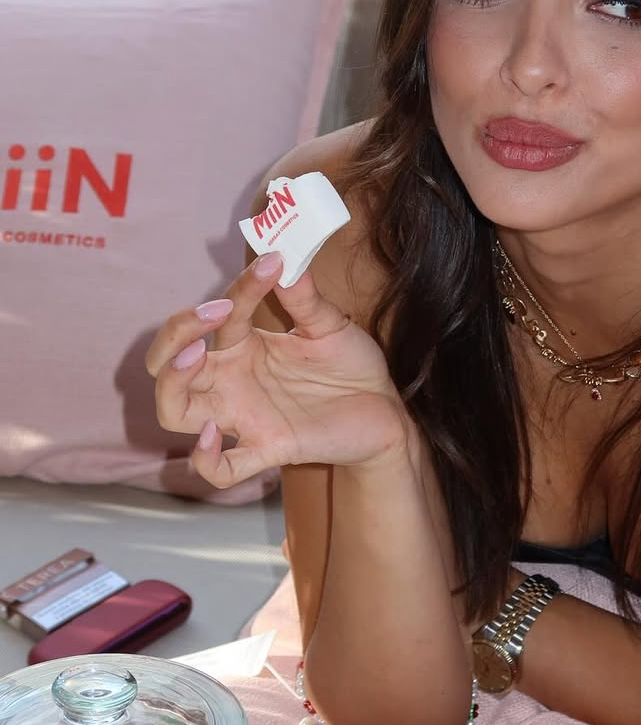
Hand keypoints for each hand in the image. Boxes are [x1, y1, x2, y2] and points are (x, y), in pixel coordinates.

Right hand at [146, 253, 412, 487]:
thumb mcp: (330, 325)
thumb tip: (283, 256)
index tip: (271, 264)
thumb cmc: (349, 366)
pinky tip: (214, 433)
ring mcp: (245, 417)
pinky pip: (222, 469)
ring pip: (175, 412)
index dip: (240, 288)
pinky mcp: (268, 449)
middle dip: (175, 335)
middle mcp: (233, 381)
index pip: (219, 316)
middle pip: (170, 364)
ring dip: (172, 385)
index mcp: (244, 347)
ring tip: (195, 357)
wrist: (386, 410)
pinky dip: (205, 459)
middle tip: (212, 314)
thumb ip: (305, 297)